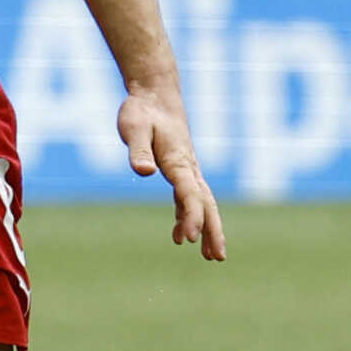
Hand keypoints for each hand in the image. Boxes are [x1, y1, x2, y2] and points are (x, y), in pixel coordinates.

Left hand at [118, 85, 225, 260]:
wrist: (155, 93)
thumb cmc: (142, 110)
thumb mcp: (134, 128)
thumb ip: (138, 150)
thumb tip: (144, 171)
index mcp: (179, 161)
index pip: (189, 195)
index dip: (190, 217)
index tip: (186, 239)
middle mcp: (188, 167)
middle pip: (206, 204)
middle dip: (212, 231)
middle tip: (216, 257)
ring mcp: (187, 169)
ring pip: (203, 203)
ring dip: (207, 228)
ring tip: (210, 256)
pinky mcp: (180, 168)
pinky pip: (190, 197)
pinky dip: (189, 216)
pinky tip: (182, 233)